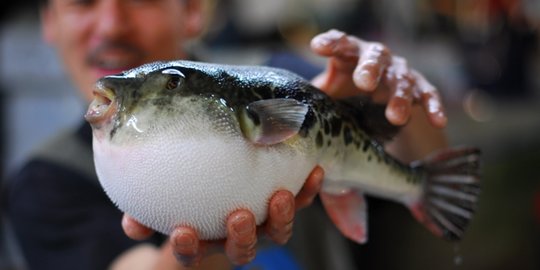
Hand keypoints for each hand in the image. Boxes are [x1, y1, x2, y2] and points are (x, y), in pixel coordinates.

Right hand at [122, 166, 323, 266]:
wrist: (218, 192)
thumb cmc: (187, 201)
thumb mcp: (163, 205)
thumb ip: (145, 214)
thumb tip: (129, 220)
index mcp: (204, 240)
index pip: (192, 252)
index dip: (187, 248)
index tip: (181, 232)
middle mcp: (235, 237)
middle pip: (243, 250)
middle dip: (242, 238)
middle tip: (239, 216)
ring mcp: (262, 224)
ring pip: (276, 231)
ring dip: (282, 217)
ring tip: (281, 195)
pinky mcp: (283, 207)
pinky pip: (300, 201)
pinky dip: (309, 190)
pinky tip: (315, 169)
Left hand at [310, 29, 446, 128]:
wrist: (372, 107)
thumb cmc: (342, 98)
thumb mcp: (324, 97)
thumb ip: (308, 101)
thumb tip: (280, 123)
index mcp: (349, 55)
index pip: (340, 43)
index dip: (331, 43)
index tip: (317, 47)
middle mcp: (375, 59)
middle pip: (374, 56)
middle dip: (370, 68)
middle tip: (364, 83)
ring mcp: (398, 72)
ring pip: (401, 80)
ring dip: (399, 97)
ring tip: (395, 117)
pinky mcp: (419, 88)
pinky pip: (428, 95)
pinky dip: (433, 107)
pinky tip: (437, 121)